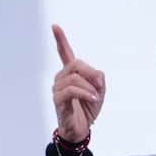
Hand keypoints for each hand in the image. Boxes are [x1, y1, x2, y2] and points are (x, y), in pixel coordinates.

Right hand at [51, 24, 105, 142]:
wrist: (81, 129)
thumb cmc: (87, 109)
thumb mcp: (99, 91)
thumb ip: (98, 78)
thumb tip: (96, 74)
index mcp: (71, 74)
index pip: (64, 53)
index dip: (60, 40)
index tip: (54, 26)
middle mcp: (61, 78)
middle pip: (76, 64)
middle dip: (91, 73)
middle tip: (100, 86)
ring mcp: (58, 89)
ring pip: (74, 78)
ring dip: (89, 86)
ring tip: (96, 97)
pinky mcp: (58, 101)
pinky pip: (71, 90)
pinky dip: (84, 93)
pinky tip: (92, 98)